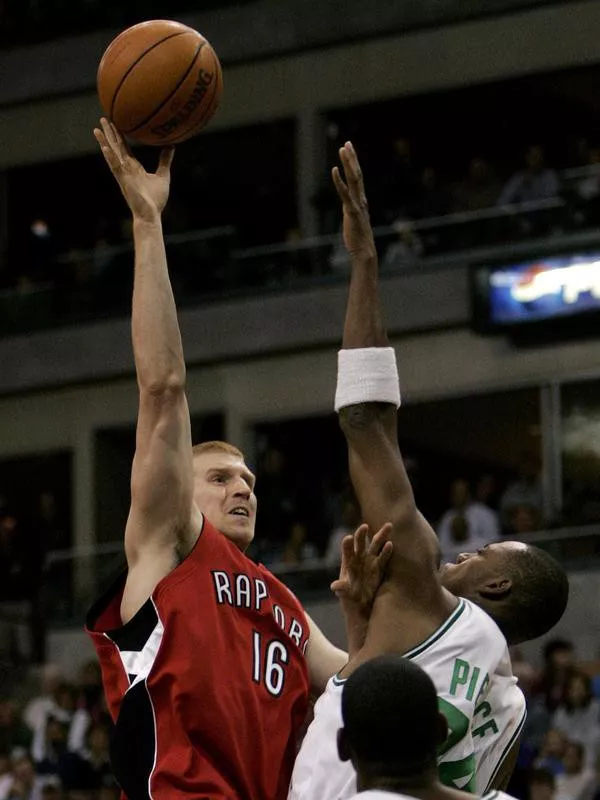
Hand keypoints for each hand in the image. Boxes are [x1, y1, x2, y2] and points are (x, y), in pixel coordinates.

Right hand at [94, 118, 173, 221]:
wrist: (151, 214)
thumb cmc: (156, 199)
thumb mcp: (163, 175)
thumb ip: (165, 160)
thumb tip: (171, 145)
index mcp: (134, 167)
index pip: (124, 147)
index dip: (120, 135)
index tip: (115, 121)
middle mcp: (126, 169)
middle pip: (115, 147)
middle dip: (109, 133)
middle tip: (103, 117)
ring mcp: (123, 174)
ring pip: (111, 155)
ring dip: (104, 142)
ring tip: (96, 129)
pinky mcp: (124, 181)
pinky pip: (116, 167)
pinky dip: (110, 157)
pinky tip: (105, 147)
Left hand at [331, 522, 392, 612]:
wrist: (362, 606)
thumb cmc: (350, 598)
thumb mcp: (345, 594)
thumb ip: (342, 589)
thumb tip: (334, 586)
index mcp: (348, 562)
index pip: (347, 549)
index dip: (347, 544)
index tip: (348, 539)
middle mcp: (359, 558)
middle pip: (360, 543)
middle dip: (362, 534)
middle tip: (364, 527)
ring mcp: (370, 561)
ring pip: (375, 545)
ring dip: (381, 536)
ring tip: (388, 526)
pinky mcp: (380, 568)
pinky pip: (384, 557)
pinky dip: (387, 551)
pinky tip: (390, 544)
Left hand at [332, 141, 376, 261]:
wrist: (364, 252)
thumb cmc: (358, 239)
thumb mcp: (355, 220)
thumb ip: (352, 210)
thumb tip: (348, 208)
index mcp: (361, 201)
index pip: (358, 178)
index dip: (354, 163)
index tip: (350, 149)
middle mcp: (361, 199)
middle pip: (357, 174)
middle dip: (352, 158)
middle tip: (347, 143)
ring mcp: (357, 204)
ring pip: (354, 179)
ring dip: (348, 163)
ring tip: (343, 149)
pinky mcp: (351, 211)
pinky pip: (345, 194)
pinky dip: (339, 181)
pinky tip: (334, 170)